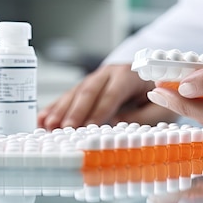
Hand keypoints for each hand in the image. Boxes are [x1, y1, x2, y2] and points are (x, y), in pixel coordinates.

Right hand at [38, 64, 178, 129]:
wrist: (150, 76)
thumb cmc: (156, 93)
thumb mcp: (161, 107)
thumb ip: (144, 116)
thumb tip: (118, 123)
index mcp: (129, 74)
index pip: (112, 92)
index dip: (100, 110)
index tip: (89, 127)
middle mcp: (108, 73)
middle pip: (89, 91)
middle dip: (75, 111)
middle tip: (65, 129)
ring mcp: (94, 78)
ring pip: (74, 93)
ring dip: (60, 110)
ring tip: (48, 126)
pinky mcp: (85, 87)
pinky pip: (67, 96)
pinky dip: (54, 108)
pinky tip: (41, 119)